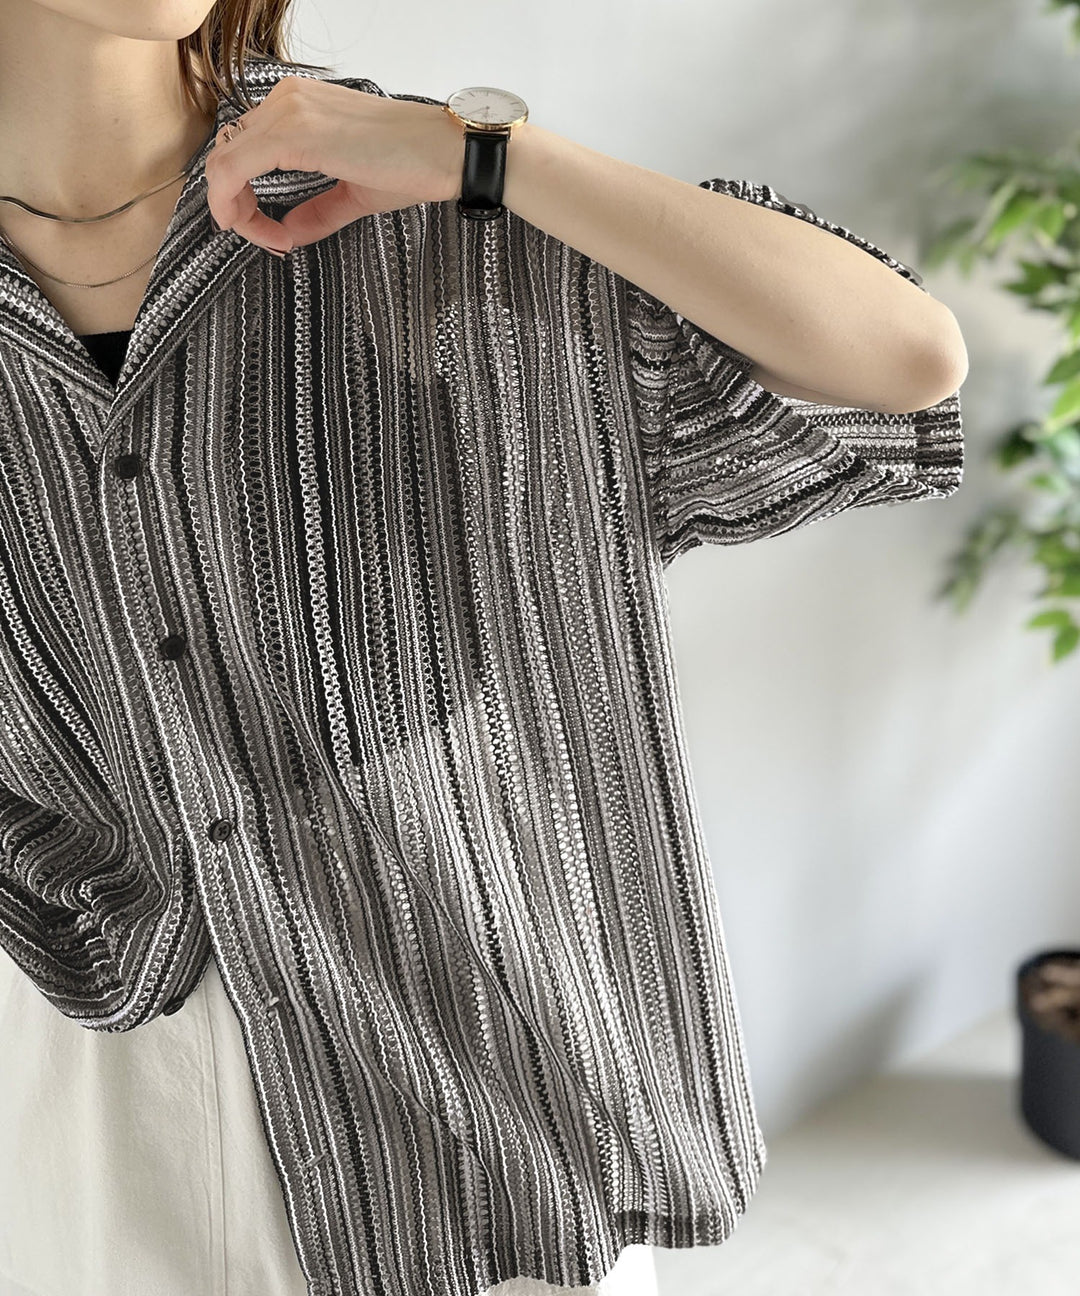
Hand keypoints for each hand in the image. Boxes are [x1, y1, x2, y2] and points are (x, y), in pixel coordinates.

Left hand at [203, 76, 461, 253]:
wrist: (446, 152)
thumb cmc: (411, 163)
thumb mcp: (354, 192)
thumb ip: (317, 211)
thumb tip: (288, 233)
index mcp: (299, 105)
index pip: (245, 147)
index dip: (242, 194)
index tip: (268, 231)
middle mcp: (287, 99)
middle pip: (228, 154)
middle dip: (235, 205)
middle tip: (265, 239)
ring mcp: (288, 111)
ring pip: (223, 162)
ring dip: (234, 209)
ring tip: (266, 239)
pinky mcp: (294, 132)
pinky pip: (234, 168)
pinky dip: (235, 204)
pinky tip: (262, 232)